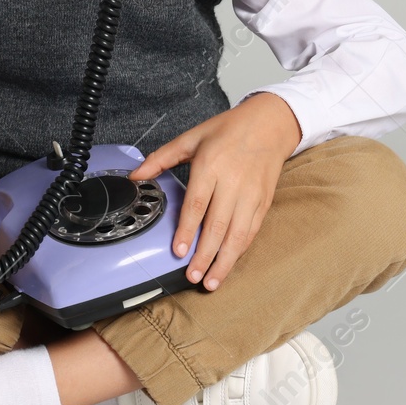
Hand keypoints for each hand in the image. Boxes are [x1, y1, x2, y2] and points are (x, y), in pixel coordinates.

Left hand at [127, 93, 301, 291]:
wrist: (270, 124)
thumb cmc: (228, 130)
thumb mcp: (191, 138)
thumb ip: (160, 158)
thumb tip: (135, 176)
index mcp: (211, 165)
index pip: (197, 205)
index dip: (186, 231)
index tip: (178, 251)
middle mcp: (233, 182)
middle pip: (217, 226)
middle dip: (205, 255)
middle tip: (192, 276)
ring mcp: (251, 194)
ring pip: (237, 234)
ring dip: (224, 261)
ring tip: (211, 280)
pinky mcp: (264, 202)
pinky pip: (251, 231)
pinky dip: (240, 250)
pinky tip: (229, 263)